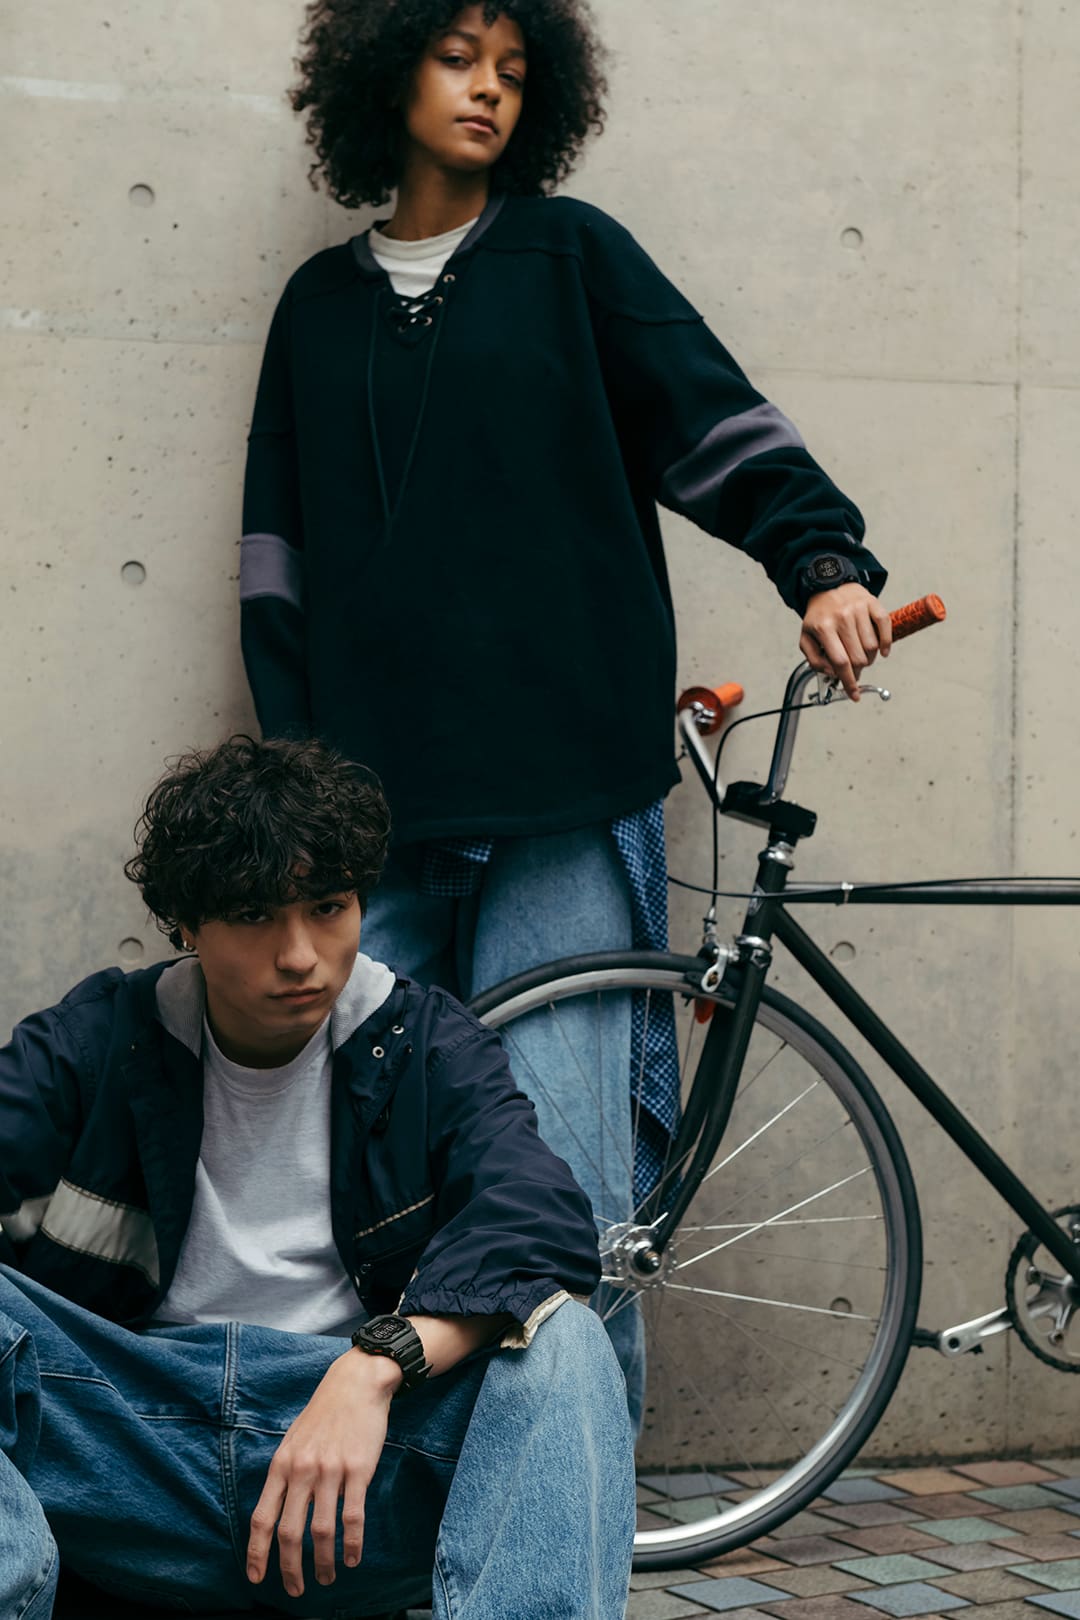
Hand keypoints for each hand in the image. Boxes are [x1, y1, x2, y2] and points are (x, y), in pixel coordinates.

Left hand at [246, 1348, 400, 1598]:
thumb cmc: (323, 1414)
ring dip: (323, 1563)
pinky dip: (352, 1544)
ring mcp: (331, 1470)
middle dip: (290, 1568)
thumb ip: (284, 1475)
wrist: (356, 1383)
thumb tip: (275, 1513)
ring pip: (322, 1530)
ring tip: (327, 1578)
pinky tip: (353, 1557)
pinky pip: (353, 1516)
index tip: (256, 1578)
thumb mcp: (293, 1440)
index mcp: (281, 1464)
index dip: (257, 1552)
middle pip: (290, 1532)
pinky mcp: (358, 1469)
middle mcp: (302, 1470)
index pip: (262, 1517)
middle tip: (295, 1590)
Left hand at [800, 583, 891, 700]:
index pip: (840, 662)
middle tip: (854, 670)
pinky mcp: (873, 603)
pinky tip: (882, 651)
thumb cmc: (819, 616)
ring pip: (872, 647)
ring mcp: (858, 610)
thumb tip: (832, 674)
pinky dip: (886, 644)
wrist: (829, 585)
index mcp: (823, 628)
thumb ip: (814, 660)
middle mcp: (842, 618)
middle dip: (857, 671)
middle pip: (858, 658)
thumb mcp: (807, 638)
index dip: (849, 682)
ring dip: (869, 659)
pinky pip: (885, 628)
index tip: (854, 695)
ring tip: (861, 656)